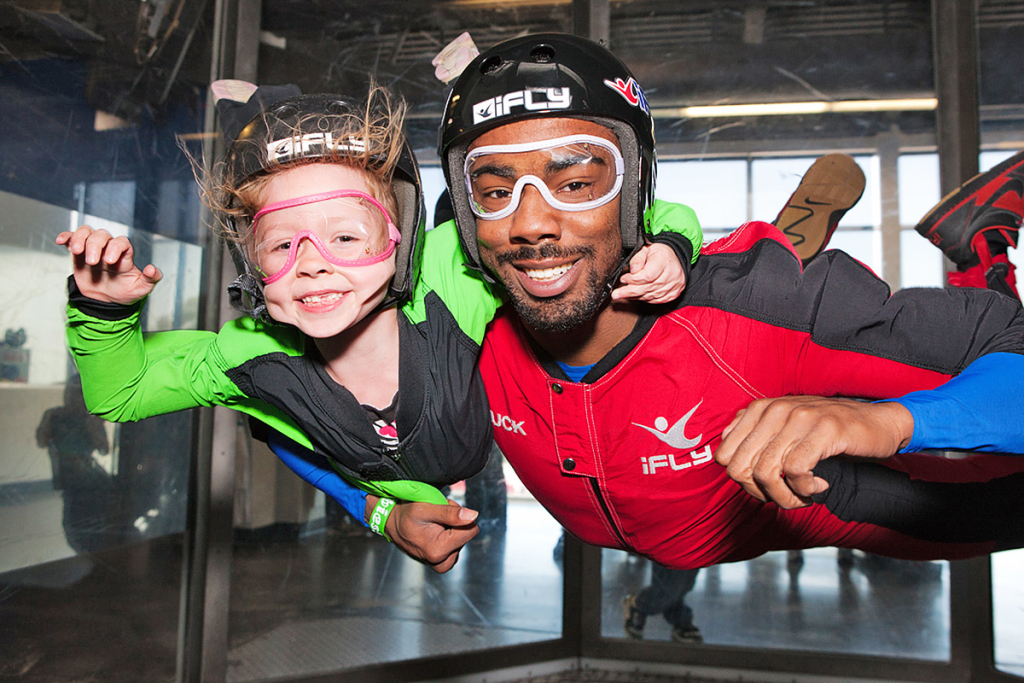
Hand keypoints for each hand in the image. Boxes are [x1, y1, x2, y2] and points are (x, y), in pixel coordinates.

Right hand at [56, 225, 161, 303]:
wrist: (106, 301)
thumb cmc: (125, 292)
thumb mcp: (141, 289)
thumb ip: (151, 279)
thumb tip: (152, 269)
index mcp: (124, 255)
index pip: (121, 242)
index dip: (115, 247)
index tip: (110, 261)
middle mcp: (109, 248)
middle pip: (102, 235)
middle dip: (96, 245)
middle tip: (92, 262)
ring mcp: (93, 249)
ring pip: (86, 232)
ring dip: (79, 238)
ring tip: (76, 251)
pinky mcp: (79, 253)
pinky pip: (72, 239)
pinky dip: (66, 237)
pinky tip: (61, 241)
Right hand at [383, 498, 478, 572]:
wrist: (393, 524)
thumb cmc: (406, 515)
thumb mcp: (426, 508)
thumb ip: (450, 513)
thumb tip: (473, 516)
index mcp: (439, 550)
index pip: (471, 530)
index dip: (460, 516)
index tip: (444, 512)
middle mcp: (440, 561)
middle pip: (466, 536)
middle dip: (455, 523)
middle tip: (436, 517)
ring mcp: (440, 564)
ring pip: (461, 541)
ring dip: (451, 530)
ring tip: (434, 524)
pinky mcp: (441, 563)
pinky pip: (455, 547)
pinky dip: (448, 537)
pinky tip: (434, 531)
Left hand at [611, 243, 684, 302]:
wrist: (673, 259)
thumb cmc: (657, 254)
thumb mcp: (645, 249)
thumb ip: (637, 259)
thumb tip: (633, 271)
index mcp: (665, 260)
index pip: (647, 276)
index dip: (633, 279)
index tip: (623, 278)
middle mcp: (672, 274)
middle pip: (648, 287)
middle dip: (629, 291)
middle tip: (616, 294)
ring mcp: (674, 285)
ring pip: (650, 295)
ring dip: (635, 296)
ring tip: (622, 295)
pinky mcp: (674, 293)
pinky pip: (656, 300)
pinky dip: (644, 299)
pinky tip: (635, 296)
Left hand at [714, 396, 913, 508]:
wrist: (879, 423)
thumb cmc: (829, 433)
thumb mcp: (786, 429)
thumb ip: (755, 436)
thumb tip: (725, 459)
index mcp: (760, 409)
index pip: (724, 456)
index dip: (743, 482)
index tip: (767, 487)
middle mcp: (775, 410)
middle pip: (740, 468)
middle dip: (761, 493)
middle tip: (786, 497)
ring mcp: (799, 418)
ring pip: (766, 473)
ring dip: (785, 497)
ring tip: (804, 496)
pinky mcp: (824, 430)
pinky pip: (795, 471)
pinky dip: (805, 489)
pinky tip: (819, 486)